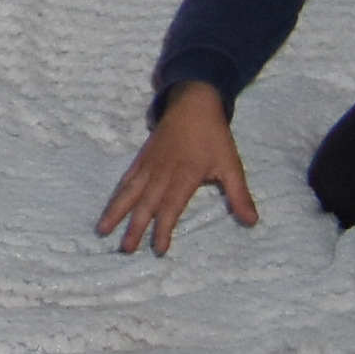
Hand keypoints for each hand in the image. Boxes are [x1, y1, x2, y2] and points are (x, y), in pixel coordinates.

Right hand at [98, 84, 257, 253]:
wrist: (193, 104)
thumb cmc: (214, 136)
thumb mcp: (232, 166)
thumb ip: (239, 195)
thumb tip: (252, 222)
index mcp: (184, 176)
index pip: (170, 208)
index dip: (163, 229)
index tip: (158, 250)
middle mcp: (161, 173)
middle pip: (144, 204)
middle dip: (133, 228)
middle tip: (124, 249)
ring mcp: (148, 165)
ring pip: (129, 192)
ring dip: (116, 212)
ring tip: (102, 230)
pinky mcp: (142, 158)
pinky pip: (127, 180)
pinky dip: (118, 194)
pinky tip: (111, 205)